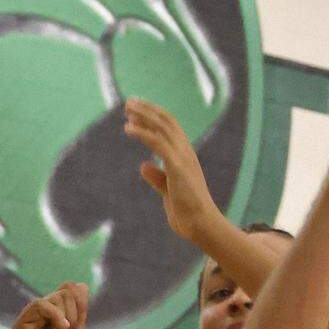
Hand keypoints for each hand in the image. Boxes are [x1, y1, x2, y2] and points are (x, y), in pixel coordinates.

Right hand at [10, 282, 88, 328]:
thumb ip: (79, 311)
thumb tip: (81, 284)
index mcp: (51, 318)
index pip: (65, 291)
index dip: (78, 298)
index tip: (80, 318)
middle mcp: (38, 316)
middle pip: (61, 292)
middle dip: (74, 308)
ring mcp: (29, 321)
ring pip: (52, 297)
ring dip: (66, 312)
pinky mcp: (21, 327)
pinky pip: (38, 306)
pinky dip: (56, 314)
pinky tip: (62, 328)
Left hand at [125, 98, 221, 245]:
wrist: (202, 225)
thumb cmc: (188, 213)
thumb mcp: (169, 191)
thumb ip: (158, 178)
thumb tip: (143, 166)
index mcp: (186, 157)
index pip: (171, 128)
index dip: (154, 117)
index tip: (136, 113)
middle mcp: (187, 152)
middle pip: (167, 121)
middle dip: (148, 110)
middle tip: (129, 103)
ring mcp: (183, 158)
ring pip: (162, 127)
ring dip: (143, 115)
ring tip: (126, 109)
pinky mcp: (178, 166)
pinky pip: (158, 142)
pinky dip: (142, 132)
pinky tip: (128, 129)